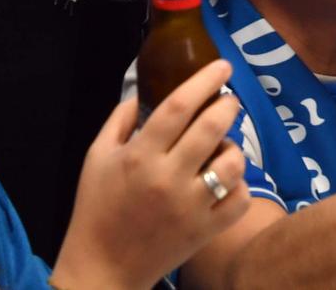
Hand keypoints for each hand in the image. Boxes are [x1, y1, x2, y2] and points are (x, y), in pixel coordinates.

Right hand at [54, 60, 249, 289]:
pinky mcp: (205, 231)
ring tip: (225, 147)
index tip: (222, 66)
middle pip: (212, 128)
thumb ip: (118, 121)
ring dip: (235, 148)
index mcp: (140, 155)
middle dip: (229, 106)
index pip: (179, 105)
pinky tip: (227, 182)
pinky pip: (240, 201)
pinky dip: (240, 187)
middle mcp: (167, 177)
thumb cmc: (97, 208)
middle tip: (229, 102)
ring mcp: (190, 206)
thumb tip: (137, 92)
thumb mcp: (95, 158)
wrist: (101, 268)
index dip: (205, 80)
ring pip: (233, 164)